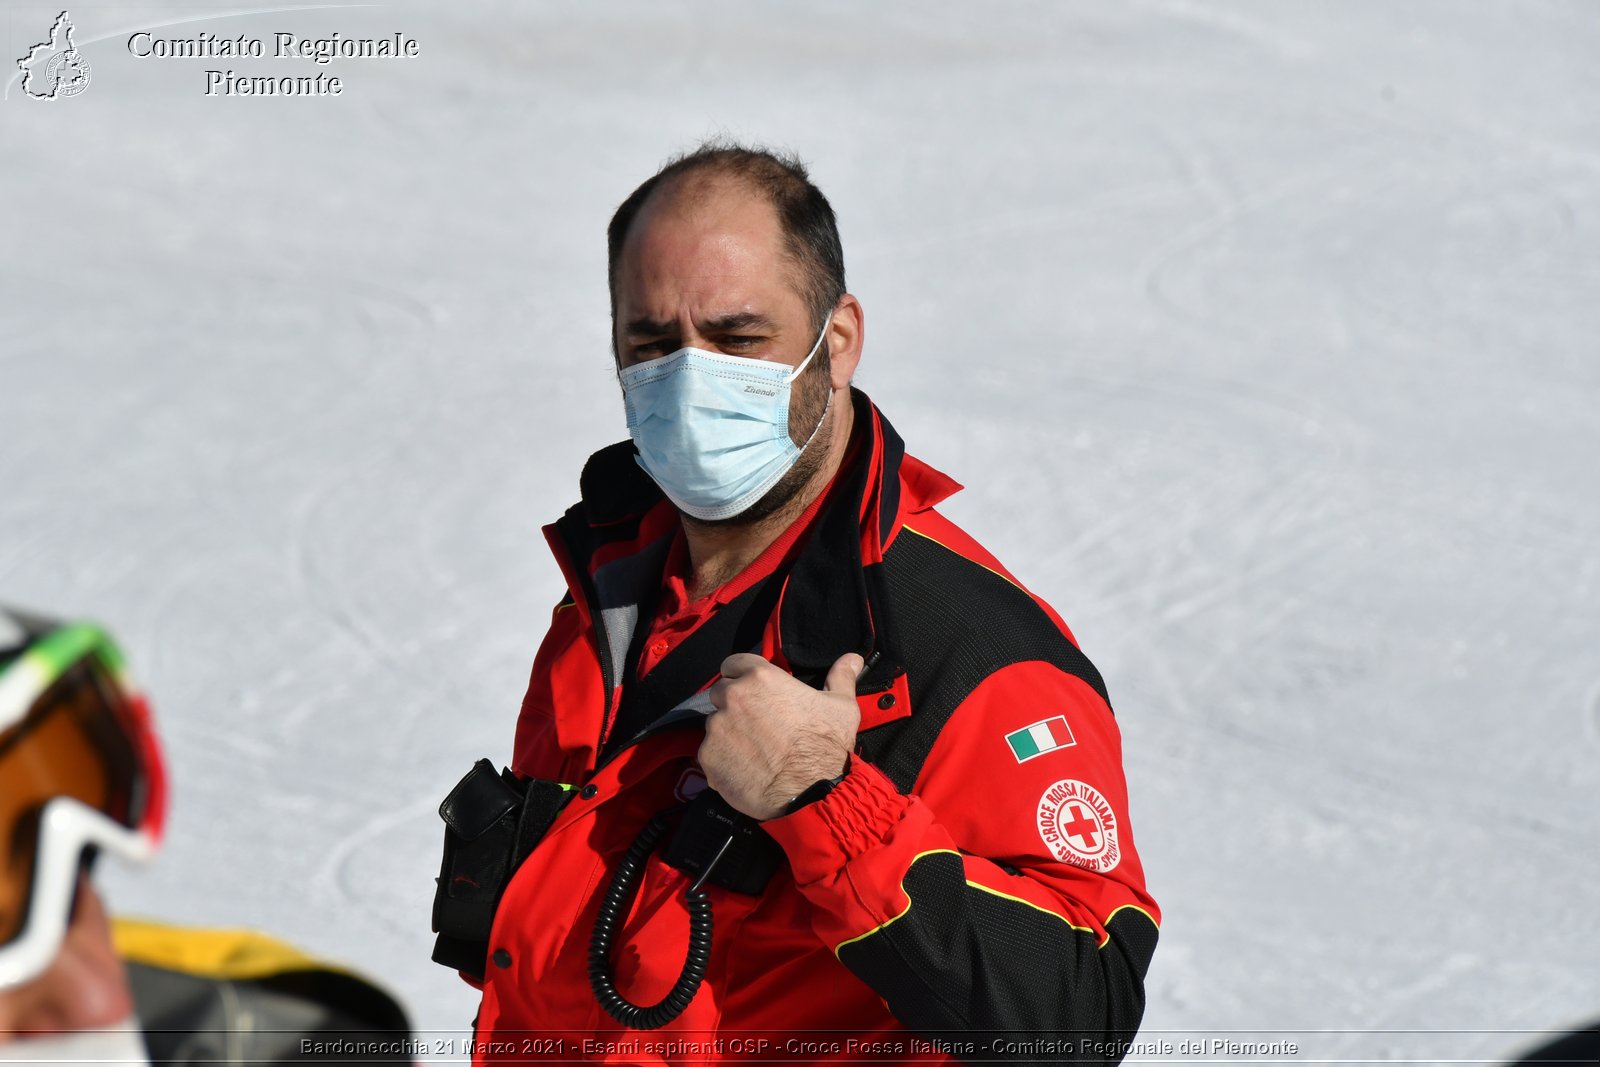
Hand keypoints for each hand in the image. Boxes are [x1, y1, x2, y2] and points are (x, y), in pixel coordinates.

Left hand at [698, 651, 863, 820]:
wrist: (812, 792)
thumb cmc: (826, 746)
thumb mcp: (841, 707)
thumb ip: (840, 677)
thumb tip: (852, 659)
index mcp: (761, 678)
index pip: (734, 663)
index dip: (742, 676)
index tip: (752, 690)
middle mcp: (734, 698)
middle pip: (721, 693)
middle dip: (734, 705)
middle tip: (756, 724)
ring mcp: (717, 728)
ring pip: (715, 724)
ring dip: (728, 733)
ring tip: (753, 751)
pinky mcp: (708, 757)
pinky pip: (711, 754)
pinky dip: (723, 761)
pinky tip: (746, 769)